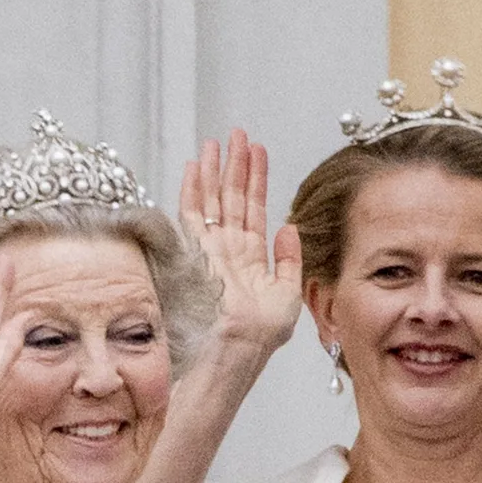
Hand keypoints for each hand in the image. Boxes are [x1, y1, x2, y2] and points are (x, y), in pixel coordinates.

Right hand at [176, 132, 303, 360]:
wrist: (237, 348)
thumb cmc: (260, 336)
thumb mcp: (289, 294)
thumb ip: (290, 260)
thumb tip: (288, 226)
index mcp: (250, 259)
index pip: (253, 209)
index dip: (256, 179)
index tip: (258, 151)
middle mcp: (228, 250)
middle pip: (231, 198)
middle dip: (235, 165)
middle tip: (237, 134)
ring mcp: (210, 249)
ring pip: (211, 199)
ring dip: (214, 169)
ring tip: (217, 142)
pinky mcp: (194, 251)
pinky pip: (191, 213)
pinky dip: (192, 188)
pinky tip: (195, 166)